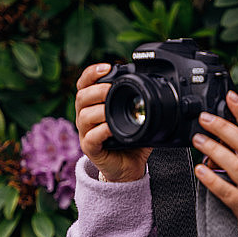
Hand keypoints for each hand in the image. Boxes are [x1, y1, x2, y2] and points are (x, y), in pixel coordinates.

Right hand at [75, 63, 151, 181]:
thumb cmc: (131, 141)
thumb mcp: (136, 118)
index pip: (84, 84)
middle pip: (81, 97)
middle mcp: (85, 117)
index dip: (91, 73)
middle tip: (111, 89)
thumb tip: (156, 90)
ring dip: (99, 110)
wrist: (129, 168)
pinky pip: (91, 137)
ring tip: (112, 108)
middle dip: (96, 90)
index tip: (106, 68)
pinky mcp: (90, 148)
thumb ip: (141, 104)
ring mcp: (86, 133)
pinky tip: (111, 128)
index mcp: (93, 105)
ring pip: (84, 116)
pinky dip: (101, 130)